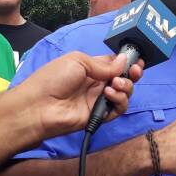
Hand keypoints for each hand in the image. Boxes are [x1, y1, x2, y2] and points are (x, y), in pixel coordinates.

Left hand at [26, 51, 141, 137]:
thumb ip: (103, 64)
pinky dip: (119, 100)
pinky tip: (109, 94)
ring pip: (124, 93)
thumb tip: (123, 62)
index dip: (126, 62)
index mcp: (90, 68)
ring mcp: (99, 100)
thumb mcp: (78, 61)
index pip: (115, 64)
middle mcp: (97, 84)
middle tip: (136, 70)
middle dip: (133, 73)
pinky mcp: (99, 116)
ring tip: (115, 85)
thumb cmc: (54, 78)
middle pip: (123, 78)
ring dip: (126, 86)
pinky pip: (118, 109)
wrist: (39, 106)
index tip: (136, 59)